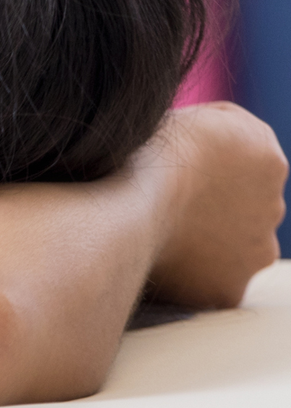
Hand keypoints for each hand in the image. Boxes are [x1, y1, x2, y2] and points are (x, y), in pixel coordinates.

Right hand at [138, 102, 285, 307]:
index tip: (171, 170)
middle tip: (165, 203)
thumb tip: (208, 147)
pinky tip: (158, 260)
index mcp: (268, 160)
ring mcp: (255, 253)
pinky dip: (190, 276)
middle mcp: (274, 209)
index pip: (240, 164)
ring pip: (233, 248)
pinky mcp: (229, 289)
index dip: (204, 166)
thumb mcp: (189, 119)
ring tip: (157, 232)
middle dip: (213, 208)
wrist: (133, 199)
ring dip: (206, 242)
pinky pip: (210, 283)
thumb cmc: (147, 152)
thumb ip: (214, 132)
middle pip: (243, 210)